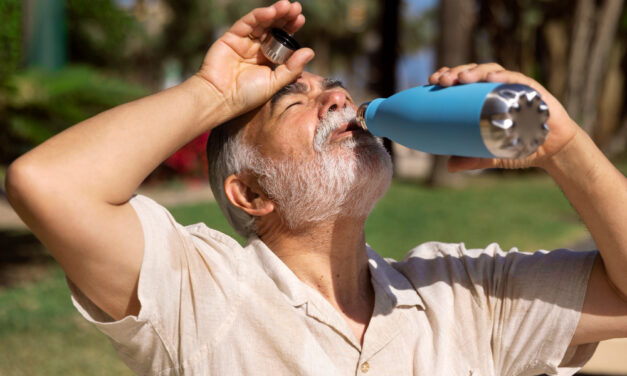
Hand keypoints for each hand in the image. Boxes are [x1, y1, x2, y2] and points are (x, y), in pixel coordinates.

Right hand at [195, 1, 313, 121]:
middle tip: (296, 8)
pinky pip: (246, 23)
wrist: (221, 99)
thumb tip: (310, 51)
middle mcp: (256, 48)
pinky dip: (259, 15)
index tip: (300, 19)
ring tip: (287, 6)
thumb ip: (292, 68)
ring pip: (261, 23)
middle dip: (285, 17)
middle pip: (273, 28)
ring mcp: (244, 42)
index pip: (281, 39)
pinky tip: (270, 11)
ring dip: (274, 12)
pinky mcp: (231, 37)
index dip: (290, 28)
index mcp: (267, 59)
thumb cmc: (247, 95)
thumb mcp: (274, 82)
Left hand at [428, 63, 579, 171]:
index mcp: (485, 98)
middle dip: (455, 72)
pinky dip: (503, 77)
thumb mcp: (492, 154)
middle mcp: (498, 88)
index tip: (432, 81)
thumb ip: (473, 159)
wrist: (554, 150)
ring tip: (461, 78)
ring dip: (475, 71)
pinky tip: (490, 78)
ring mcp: (516, 87)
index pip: (463, 81)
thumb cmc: (521, 146)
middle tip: (441, 81)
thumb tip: (449, 166)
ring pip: (492, 71)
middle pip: (473, 72)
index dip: (448, 75)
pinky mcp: (534, 90)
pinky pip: (517, 79)